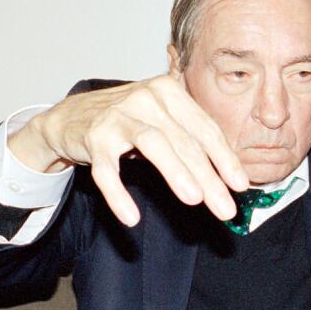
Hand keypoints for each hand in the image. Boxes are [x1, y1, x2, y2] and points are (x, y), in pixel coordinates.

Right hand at [8, 75, 248, 225]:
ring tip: (195, 199)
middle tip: (225, 207)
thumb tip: (229, 176)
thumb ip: (191, 138)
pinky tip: (131, 218)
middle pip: (184, 140)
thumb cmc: (128, 121)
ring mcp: (118, 116)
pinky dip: (118, 195)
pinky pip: (107, 170)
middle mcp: (146, 98)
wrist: (70, 117)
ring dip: (176, 173)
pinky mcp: (93, 137)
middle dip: (209, 176)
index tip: (240, 185)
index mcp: (170, 91)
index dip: (225, 158)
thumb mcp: (163, 120)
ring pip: (153, 145)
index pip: (204, 128)